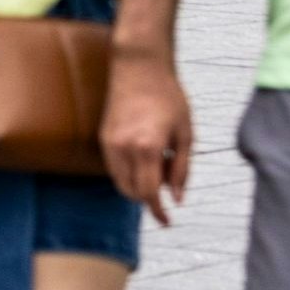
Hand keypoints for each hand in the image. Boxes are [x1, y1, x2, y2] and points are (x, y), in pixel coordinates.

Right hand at [101, 49, 194, 220]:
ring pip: (120, 182)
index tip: (168, 222)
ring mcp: (109, 142)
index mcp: (147, 148)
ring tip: (159, 166)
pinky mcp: (103, 136)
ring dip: (138, 186)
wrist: (139, 68)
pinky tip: (146, 158)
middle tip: (170, 182)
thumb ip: (181, 169)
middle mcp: (123, 148)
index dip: (159, 211)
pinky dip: (129, 173)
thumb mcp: (185, 135)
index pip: (150, 192)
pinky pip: (113, 167)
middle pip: (131, 192)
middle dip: (149, 199)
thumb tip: (177, 198)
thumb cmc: (169, 98)